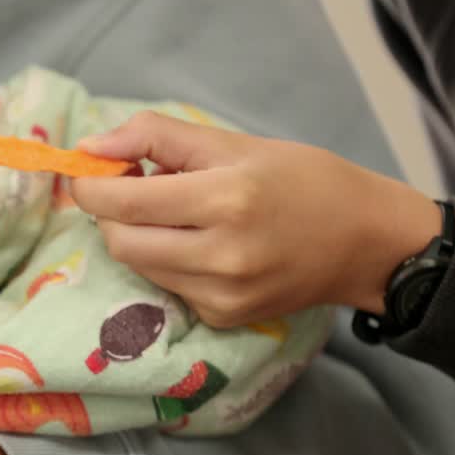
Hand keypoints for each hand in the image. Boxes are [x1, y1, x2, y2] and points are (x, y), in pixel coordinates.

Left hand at [71, 111, 441, 326]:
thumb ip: (155, 137)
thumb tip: (89, 148)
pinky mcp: (223, 317)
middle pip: (119, 241)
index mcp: (225, 199)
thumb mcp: (232, 142)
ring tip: (172, 213)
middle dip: (109, 213)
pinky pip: (166, 286)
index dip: (90, 187)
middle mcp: (221, 255)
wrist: (366, 241)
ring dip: (136, 236)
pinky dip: (166, 261)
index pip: (122, 203)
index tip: (89, 171)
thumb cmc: (300, 180)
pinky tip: (198, 244)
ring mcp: (221, 294)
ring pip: (138, 265)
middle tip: (131, 188)